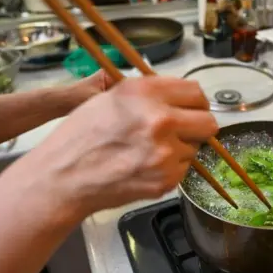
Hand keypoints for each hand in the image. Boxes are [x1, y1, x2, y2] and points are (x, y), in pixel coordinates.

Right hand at [17, 76, 217, 221]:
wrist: (63, 178)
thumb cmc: (80, 136)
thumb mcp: (111, 97)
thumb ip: (149, 94)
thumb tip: (178, 96)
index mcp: (146, 93)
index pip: (196, 92)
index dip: (194, 101)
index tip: (189, 108)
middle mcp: (160, 120)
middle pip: (208, 122)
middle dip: (197, 126)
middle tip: (181, 130)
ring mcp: (165, 153)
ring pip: (195, 148)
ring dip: (180, 148)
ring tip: (149, 151)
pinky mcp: (166, 180)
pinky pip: (182, 169)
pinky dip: (169, 169)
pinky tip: (144, 166)